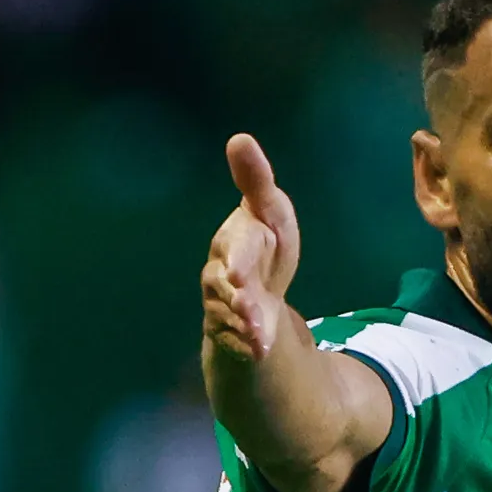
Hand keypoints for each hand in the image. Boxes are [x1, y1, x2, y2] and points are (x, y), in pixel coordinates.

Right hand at [202, 133, 302, 363]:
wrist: (256, 290)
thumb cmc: (265, 243)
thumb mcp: (270, 211)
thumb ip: (256, 181)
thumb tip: (240, 138)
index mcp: (234, 240)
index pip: (236, 246)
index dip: (236, 259)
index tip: (240, 273)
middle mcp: (221, 272)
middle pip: (226, 286)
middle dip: (236, 297)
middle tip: (247, 308)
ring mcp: (224, 304)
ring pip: (229, 316)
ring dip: (244, 326)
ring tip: (259, 337)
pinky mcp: (230, 330)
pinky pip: (235, 340)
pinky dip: (246, 347)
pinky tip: (260, 352)